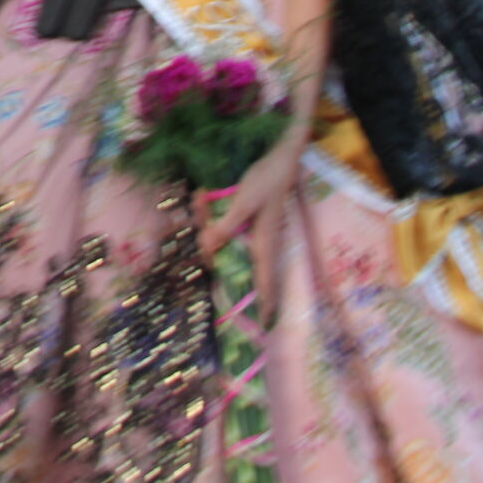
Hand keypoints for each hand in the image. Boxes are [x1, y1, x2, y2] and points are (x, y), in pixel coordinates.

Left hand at [196, 132, 304, 317]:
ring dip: (211, 229)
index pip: (266, 282)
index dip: (264, 304)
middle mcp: (263, 242)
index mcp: (265, 244)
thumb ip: (226, 227)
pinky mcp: (251, 219)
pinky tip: (202, 198)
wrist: (282, 157)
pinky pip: (230, 227)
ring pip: (232, 244)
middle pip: (245, 266)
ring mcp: (258, 232)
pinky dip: (214, 219)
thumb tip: (208, 250)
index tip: (262, 324)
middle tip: (205, 246)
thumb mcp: (244, 203)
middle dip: (220, 260)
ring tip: (200, 202)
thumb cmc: (266, 180)